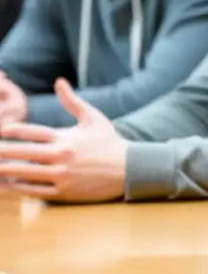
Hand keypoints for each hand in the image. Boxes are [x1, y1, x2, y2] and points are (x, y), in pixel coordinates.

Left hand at [0, 78, 126, 201]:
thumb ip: (72, 101)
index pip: (32, 132)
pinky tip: (11, 184)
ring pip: (25, 174)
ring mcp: (62, 175)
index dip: (13, 131)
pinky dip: (21, 188)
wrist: (128, 168)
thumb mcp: (93, 117)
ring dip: (7, 171)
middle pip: (23, 154)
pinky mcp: (64, 192)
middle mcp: (61, 156)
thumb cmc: (109, 140)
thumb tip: (59, 81)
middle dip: (3, 152)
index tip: (1, 131)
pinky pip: (36, 191)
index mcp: (66, 137)